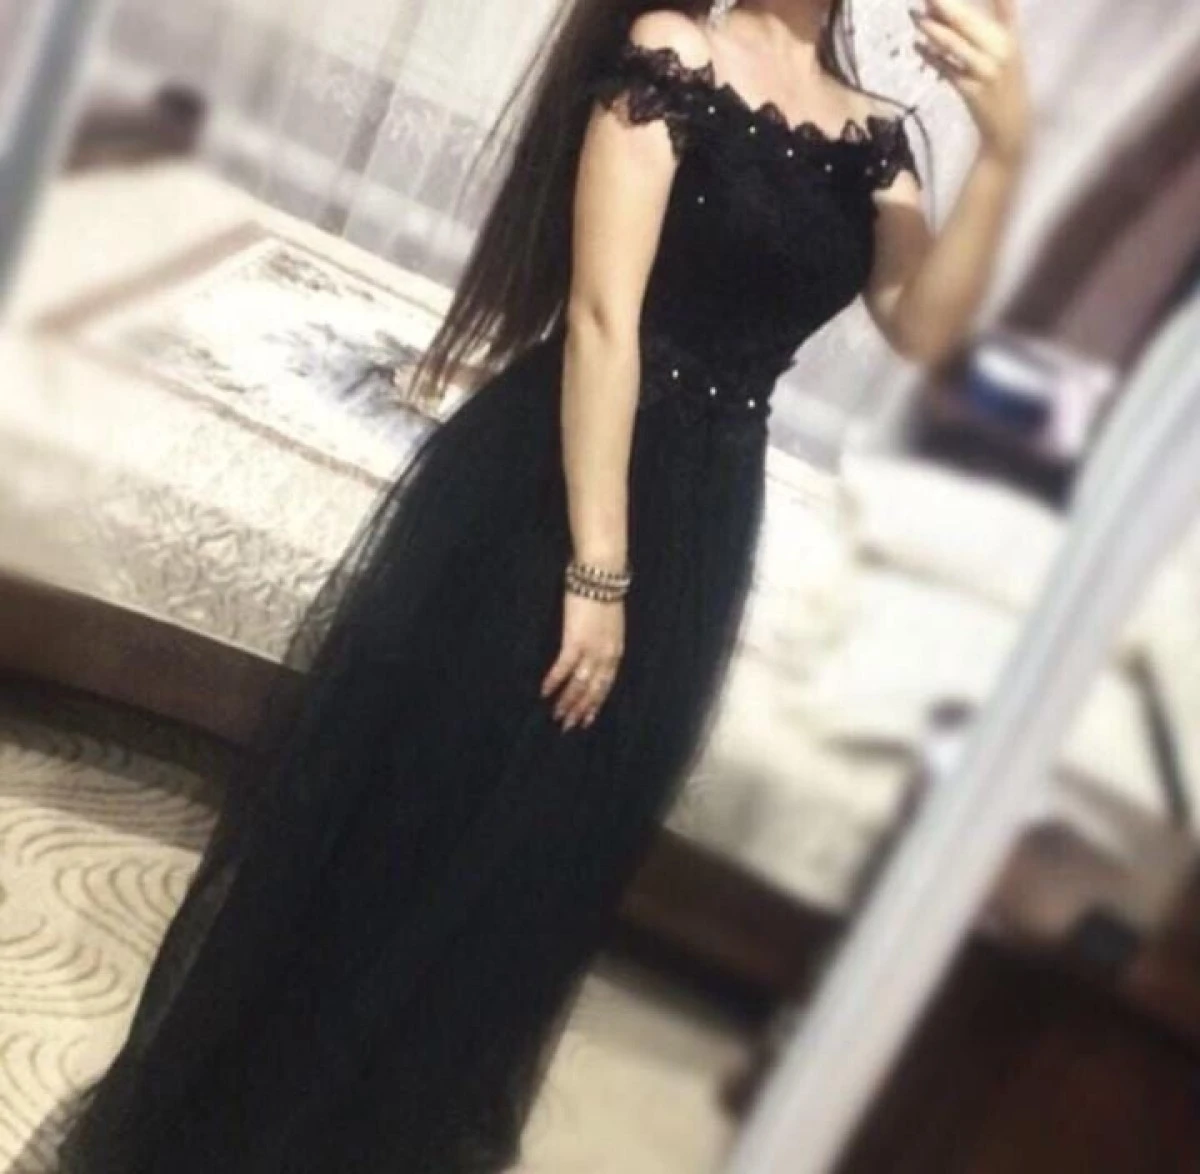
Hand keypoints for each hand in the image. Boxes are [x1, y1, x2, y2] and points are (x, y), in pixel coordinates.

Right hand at [540, 591, 624, 731]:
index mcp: (615, 650)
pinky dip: (553, 681)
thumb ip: (605, 640)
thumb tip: (596, 652)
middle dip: (580, 709)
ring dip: (566, 701)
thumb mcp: (610, 622)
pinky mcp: (575, 640)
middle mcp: (606, 654)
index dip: (596, 703)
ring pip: (579, 684)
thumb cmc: (603, 592)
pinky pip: (563, 668)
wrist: (601, 574)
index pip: (606, 684)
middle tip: (568, 725)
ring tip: (556, 715)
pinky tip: (544, 692)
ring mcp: (591, 649)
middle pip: (594, 690)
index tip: (587, 718)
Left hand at [910, 0, 1031, 166]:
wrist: (1011, 127)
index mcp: (1010, 35)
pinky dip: (931, 57)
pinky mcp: (971, 90)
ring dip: (932, 29)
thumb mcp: (1011, 47)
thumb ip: (1001, 17)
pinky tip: (917, 46)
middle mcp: (1000, 49)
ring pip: (955, 44)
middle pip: (967, 20)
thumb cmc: (1007, 83)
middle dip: (943, 4)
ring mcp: (986, 70)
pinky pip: (947, 69)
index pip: (999, 1)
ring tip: (914, 15)